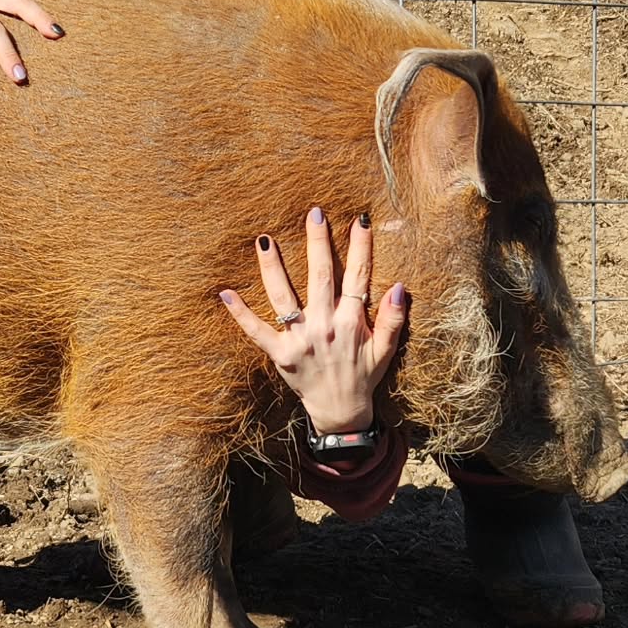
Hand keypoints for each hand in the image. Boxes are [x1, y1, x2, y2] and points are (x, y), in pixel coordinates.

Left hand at [219, 207, 407, 434]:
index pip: (358, 277)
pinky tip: (226, 293)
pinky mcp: (280, 354)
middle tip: (314, 214)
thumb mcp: (386, 349)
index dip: (360, 248)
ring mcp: (300, 340)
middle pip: (321, 277)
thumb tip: (400, 287)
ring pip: (284, 297)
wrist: (341, 413)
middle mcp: (324, 327)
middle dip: (318, 243)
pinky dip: (241, 313)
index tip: (359, 220)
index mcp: (351, 323)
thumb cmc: (363, 376)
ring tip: (265, 239)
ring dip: (273, 267)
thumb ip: (395, 319)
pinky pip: (256, 331)